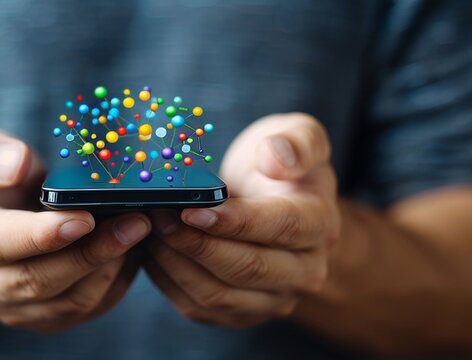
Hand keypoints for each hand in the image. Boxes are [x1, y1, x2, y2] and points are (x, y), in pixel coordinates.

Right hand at [0, 126, 150, 331]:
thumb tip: (16, 165)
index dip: (41, 234)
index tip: (85, 218)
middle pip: (38, 280)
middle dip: (92, 252)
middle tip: (135, 222)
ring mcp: (12, 309)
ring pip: (70, 301)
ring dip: (111, 267)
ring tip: (139, 229)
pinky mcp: (44, 319)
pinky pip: (88, 309)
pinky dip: (116, 281)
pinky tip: (132, 249)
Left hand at [146, 113, 339, 327]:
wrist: (272, 202)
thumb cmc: (276, 164)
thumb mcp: (297, 133)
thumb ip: (297, 141)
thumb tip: (277, 162)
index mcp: (320, 223)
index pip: (281, 227)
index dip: (235, 221)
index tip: (191, 209)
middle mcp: (305, 270)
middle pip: (248, 268)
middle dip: (196, 245)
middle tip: (158, 218)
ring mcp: (274, 298)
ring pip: (219, 295)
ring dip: (177, 265)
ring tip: (150, 232)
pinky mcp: (242, 314)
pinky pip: (201, 308)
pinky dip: (170, 282)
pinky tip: (153, 252)